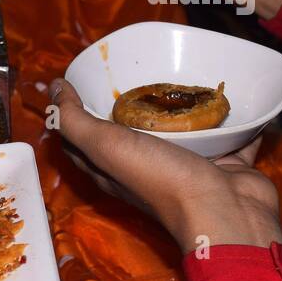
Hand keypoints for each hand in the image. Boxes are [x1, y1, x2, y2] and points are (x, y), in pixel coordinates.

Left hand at [50, 79, 281, 252]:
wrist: (225, 211)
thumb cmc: (160, 179)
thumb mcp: (105, 147)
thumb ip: (76, 121)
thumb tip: (53, 90)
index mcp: (111, 168)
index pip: (81, 140)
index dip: (73, 113)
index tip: (75, 81)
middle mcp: (144, 169)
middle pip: (130, 133)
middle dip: (127, 104)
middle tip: (131, 69)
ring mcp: (185, 167)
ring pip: (179, 132)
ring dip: (179, 108)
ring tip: (179, 72)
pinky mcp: (222, 163)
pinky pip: (226, 135)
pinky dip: (228, 117)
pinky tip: (227, 91)